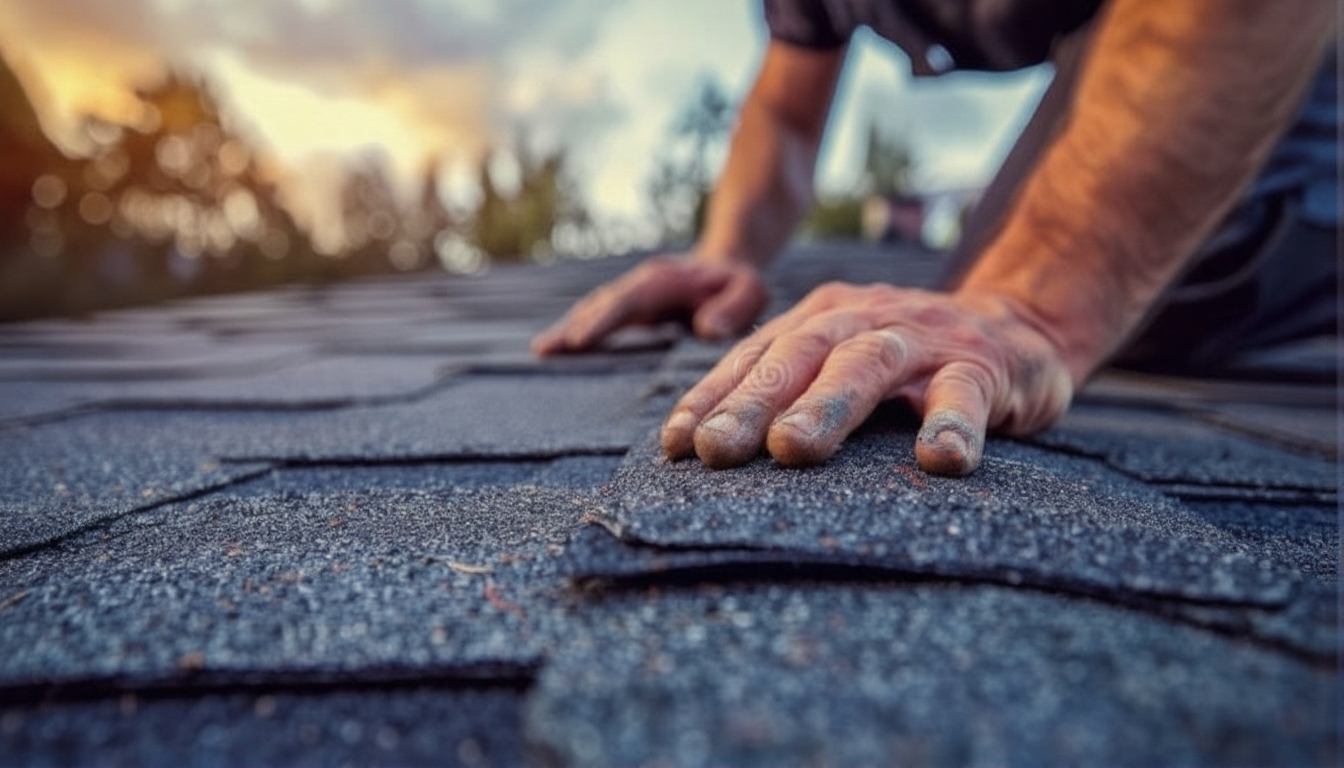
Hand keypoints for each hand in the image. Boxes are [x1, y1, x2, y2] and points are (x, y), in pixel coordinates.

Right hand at [532, 255, 768, 355]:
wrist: (727, 266)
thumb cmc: (740, 282)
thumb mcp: (751, 290)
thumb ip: (734, 307)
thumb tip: (706, 329)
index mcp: (666, 279)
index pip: (629, 299)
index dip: (604, 319)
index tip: (580, 339)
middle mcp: (641, 285)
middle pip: (601, 304)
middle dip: (573, 326)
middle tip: (545, 350)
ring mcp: (631, 295)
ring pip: (593, 310)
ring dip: (567, 329)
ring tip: (541, 352)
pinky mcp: (628, 309)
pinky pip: (597, 319)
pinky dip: (575, 332)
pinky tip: (554, 350)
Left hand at [660, 282, 1074, 475]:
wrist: (1018, 328)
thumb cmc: (909, 365)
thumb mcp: (843, 364)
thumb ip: (788, 391)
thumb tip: (700, 450)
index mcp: (820, 319)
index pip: (756, 356)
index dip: (713, 396)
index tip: (675, 445)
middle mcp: (864, 318)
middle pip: (800, 356)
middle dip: (752, 402)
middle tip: (714, 451)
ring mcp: (924, 339)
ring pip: (869, 364)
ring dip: (828, 405)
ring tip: (794, 449)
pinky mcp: (983, 366)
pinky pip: (965, 394)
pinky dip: (951, 424)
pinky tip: (939, 460)